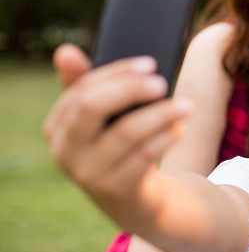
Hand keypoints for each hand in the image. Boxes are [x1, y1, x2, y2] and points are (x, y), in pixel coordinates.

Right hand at [43, 50, 192, 204]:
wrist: (135, 200)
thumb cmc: (118, 146)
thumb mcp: (104, 119)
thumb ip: (88, 86)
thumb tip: (65, 51)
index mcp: (58, 126)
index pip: (82, 89)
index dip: (117, 73)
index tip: (150, 64)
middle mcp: (65, 150)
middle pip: (92, 106)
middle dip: (130, 89)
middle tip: (162, 82)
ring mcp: (88, 173)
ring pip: (125, 132)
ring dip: (161, 114)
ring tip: (186, 106)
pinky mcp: (115, 190)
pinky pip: (142, 157)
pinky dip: (164, 138)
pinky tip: (179, 130)